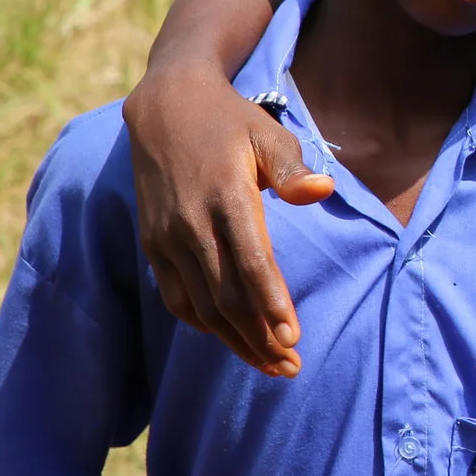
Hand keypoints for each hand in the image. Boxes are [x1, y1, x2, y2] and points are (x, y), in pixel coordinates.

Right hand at [123, 71, 331, 375]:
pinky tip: (231, 339)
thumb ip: (292, 167)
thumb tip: (322, 189)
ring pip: (201, 305)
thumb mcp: (267, 132)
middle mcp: (191, 225)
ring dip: (235, 340)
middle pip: (226, 296)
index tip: (294, 338)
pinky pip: (177, 297)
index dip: (271, 304)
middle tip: (291, 367)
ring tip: (270, 365)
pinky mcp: (153, 246)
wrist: (164, 109)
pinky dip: (203, 324)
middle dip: (259, 337)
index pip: (250, 264)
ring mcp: (167, 238)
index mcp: (226, 197)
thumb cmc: (231, 122)